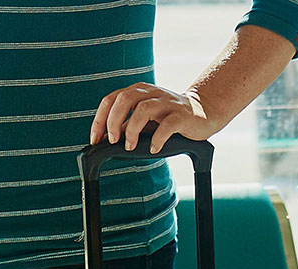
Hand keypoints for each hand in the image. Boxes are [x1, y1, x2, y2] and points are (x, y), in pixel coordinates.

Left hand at [89, 83, 218, 153]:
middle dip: (113, 121)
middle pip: (125, 99)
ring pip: (143, 109)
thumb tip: (104, 139)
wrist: (202, 113)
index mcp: (138, 92)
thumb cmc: (167, 117)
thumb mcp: (142, 120)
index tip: (95, 139)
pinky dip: (157, 138)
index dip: (100, 119)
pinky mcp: (182, 114)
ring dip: (132, 130)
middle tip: (112, 140)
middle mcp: (151, 93)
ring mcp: (167, 102)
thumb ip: (124, 126)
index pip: (111, 99)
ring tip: (130, 146)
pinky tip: (154, 148)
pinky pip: (168, 125)